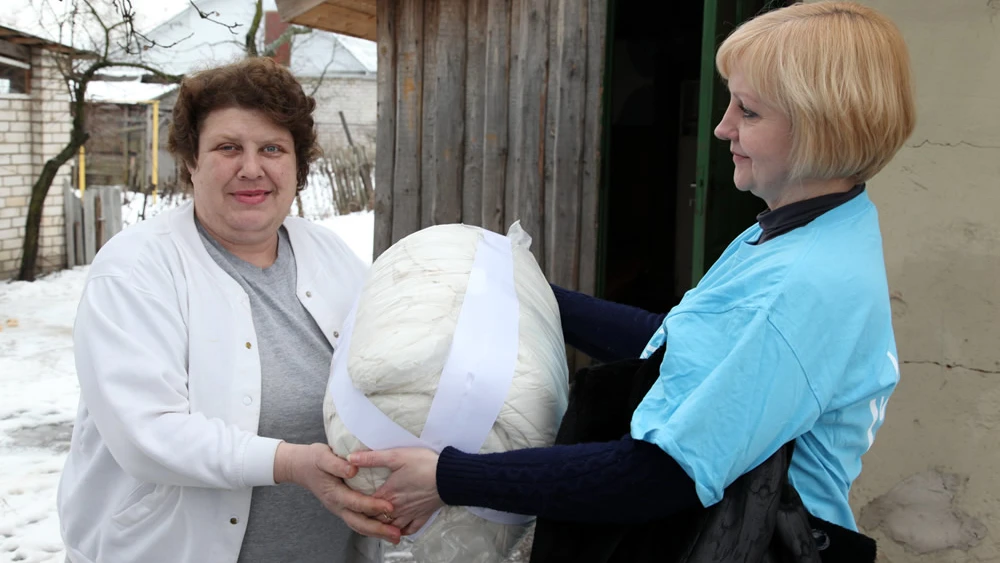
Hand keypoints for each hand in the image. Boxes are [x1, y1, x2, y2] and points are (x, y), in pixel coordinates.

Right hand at [274, 442, 401, 542]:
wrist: (301, 468)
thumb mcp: (322, 456)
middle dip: (378, 530)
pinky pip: (359, 522)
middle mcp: (337, 505)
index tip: (389, 507)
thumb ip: (336, 463)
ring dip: (377, 532)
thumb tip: (353, 469)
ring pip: (359, 526)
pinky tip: (385, 528)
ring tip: (395, 536)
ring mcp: (340, 509)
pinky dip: (372, 528)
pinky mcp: (344, 508)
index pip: (355, 503)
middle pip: (358, 523)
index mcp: (334, 493)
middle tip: (396, 534)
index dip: (373, 506)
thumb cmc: (313, 460)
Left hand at [349, 448, 443, 534]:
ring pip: (391, 527)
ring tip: (377, 522)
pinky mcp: (423, 515)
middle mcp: (397, 508)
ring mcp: (411, 513)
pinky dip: (402, 531)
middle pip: (376, 519)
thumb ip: (372, 458)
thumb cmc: (424, 464)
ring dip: (383, 526)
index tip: (352, 500)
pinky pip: (410, 529)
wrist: (449, 476)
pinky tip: (399, 529)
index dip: (357, 504)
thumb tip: (351, 458)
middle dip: (368, 517)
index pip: (365, 505)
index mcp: (388, 494)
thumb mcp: (396, 456)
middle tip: (362, 512)